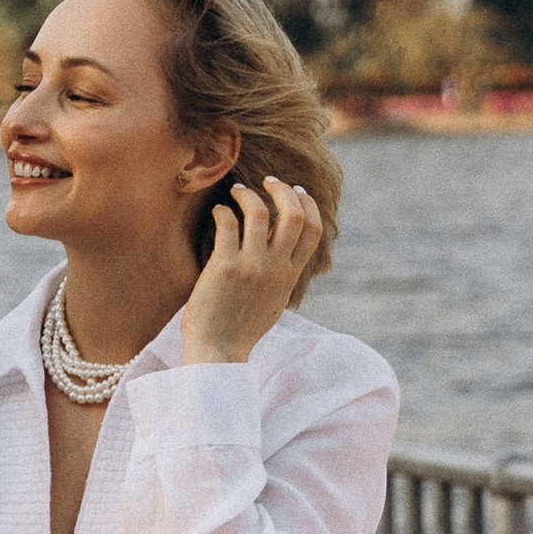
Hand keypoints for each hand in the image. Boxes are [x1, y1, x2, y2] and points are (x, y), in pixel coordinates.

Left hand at [183, 179, 320, 364]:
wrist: (218, 351)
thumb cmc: (241, 328)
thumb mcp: (274, 301)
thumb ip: (281, 275)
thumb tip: (282, 249)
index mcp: (290, 276)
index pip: (314, 231)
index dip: (309, 204)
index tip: (297, 190)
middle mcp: (275, 268)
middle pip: (294, 215)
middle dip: (284, 190)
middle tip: (269, 181)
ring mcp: (251, 266)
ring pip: (260, 213)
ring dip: (248, 194)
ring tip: (238, 190)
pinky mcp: (225, 267)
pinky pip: (228, 224)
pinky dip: (224, 211)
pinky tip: (218, 212)